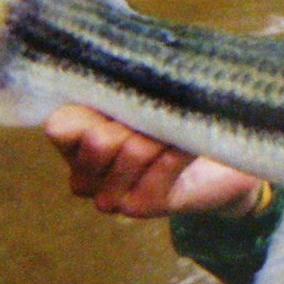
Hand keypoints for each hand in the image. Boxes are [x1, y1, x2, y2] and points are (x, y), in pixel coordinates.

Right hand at [44, 104, 264, 218]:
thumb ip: (121, 86)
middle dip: (137, 122)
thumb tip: (122, 76)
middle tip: (156, 122)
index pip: (60, 126)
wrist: (223, 151)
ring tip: (173, 134)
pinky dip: (182, 149)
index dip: (94, 109)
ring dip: (163, 135)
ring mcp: (109, 196)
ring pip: (132, 151)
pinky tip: (187, 148)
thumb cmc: (177, 111)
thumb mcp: (145, 90)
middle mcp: (82, 175)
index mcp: (73, 142)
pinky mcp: (142, 207)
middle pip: (98, 140)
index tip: (125, 100)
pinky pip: (162, 166)